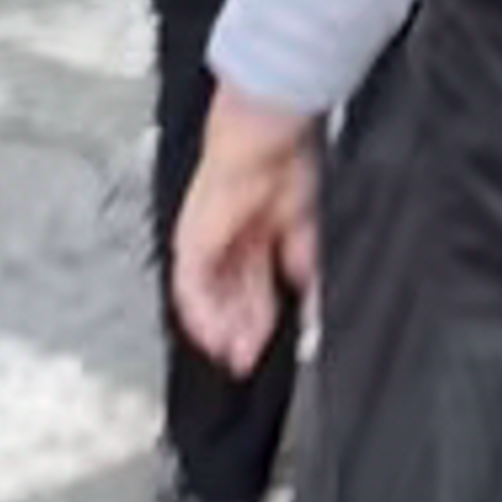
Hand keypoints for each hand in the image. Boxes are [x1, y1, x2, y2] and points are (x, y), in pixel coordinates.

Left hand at [173, 90, 318, 372]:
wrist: (263, 140)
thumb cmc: (286, 164)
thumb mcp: (305, 229)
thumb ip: (304, 268)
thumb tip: (311, 302)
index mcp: (257, 232)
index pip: (254, 285)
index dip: (260, 319)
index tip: (263, 346)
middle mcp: (229, 238)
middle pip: (231, 296)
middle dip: (240, 331)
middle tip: (246, 360)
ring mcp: (207, 240)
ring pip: (208, 297)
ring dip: (221, 329)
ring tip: (233, 356)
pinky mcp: (192, 242)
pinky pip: (190, 290)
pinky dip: (201, 316)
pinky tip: (211, 336)